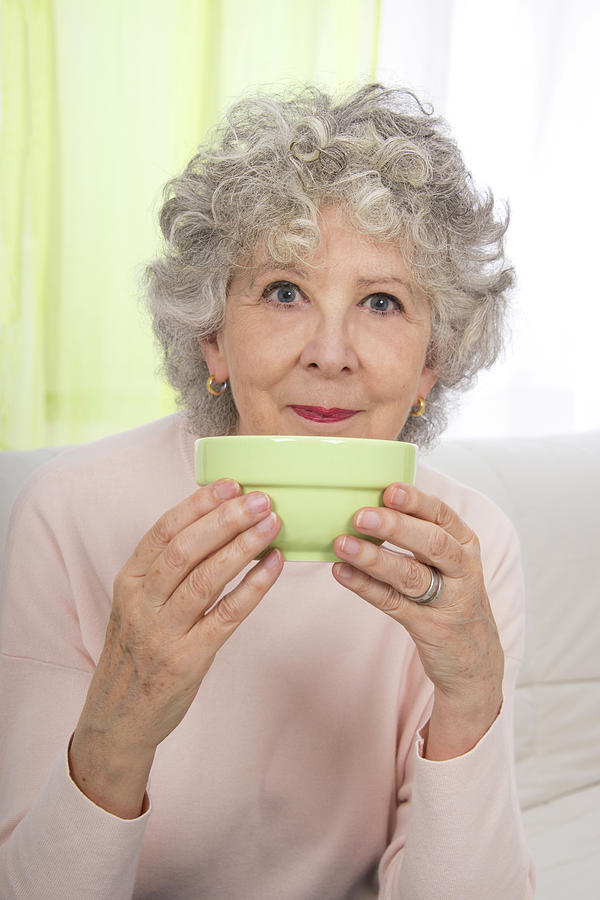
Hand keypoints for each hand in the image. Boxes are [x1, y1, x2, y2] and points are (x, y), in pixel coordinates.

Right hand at [70, 479, 282, 815]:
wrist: (117, 720)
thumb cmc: (136, 653)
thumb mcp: (136, 605)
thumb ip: (164, 570)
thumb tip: (213, 524)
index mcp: (128, 581)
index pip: (164, 531)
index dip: (199, 504)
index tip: (231, 484)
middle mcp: (142, 603)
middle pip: (186, 549)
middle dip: (226, 519)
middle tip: (261, 499)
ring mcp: (163, 633)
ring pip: (206, 578)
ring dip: (243, 547)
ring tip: (273, 524)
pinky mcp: (187, 660)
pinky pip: (226, 616)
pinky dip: (252, 587)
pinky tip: (273, 566)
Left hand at [332, 483, 503, 759]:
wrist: (476, 663)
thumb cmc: (453, 599)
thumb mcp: (451, 563)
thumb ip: (422, 536)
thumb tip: (371, 504)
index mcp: (465, 546)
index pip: (442, 516)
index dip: (416, 501)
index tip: (389, 489)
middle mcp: (463, 571)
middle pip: (431, 543)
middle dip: (395, 527)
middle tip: (360, 516)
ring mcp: (449, 602)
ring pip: (411, 575)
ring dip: (374, 558)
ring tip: (342, 544)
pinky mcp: (431, 629)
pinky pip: (394, 604)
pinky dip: (365, 587)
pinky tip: (342, 573)